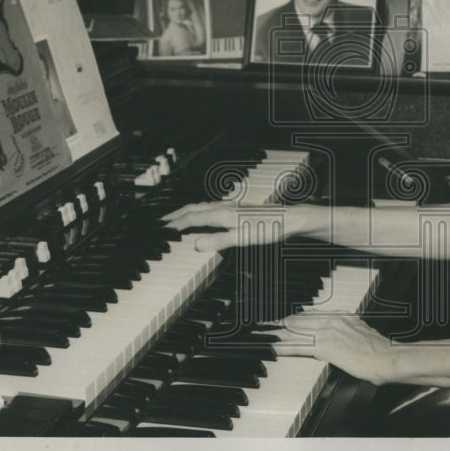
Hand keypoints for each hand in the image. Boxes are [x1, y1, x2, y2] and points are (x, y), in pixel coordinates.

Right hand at [161, 202, 310, 251]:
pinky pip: (212, 208)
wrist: (290, 220)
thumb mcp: (242, 238)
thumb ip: (219, 241)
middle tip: (162, 221)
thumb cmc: (268, 229)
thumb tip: (195, 244)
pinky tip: (207, 216)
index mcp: (222, 214)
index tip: (160, 229)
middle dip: (177, 214)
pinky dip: (201, 211)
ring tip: (178, 217)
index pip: (192, 217)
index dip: (175, 223)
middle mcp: (224, 207)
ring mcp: (232, 207)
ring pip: (203, 206)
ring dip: (188, 211)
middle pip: (194, 208)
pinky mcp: (239, 210)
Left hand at [272, 310, 393, 385]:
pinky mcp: (326, 346)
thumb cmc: (380, 352)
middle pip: (300, 319)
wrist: (389, 358)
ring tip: (263, 335)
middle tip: (265, 326)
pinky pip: (299, 346)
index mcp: (341, 317)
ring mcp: (328, 332)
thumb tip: (341, 341)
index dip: (295, 318)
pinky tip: (274, 349)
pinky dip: (283, 347)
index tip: (284, 320)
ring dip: (278, 333)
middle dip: (282, 323)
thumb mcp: (362, 336)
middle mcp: (333, 320)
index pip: (311, 315)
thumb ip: (348, 334)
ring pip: (296, 331)